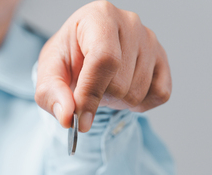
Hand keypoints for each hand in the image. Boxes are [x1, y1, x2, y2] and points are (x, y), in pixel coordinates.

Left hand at [35, 1, 170, 131]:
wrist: (83, 55)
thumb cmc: (67, 60)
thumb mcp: (49, 74)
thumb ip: (51, 94)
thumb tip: (67, 117)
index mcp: (99, 16)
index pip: (103, 59)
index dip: (90, 94)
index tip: (78, 120)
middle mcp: (130, 23)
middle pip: (120, 84)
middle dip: (99, 99)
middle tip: (87, 89)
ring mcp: (150, 40)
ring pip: (137, 94)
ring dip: (116, 102)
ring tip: (103, 86)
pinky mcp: (163, 59)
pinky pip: (159, 95)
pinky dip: (139, 104)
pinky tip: (123, 90)